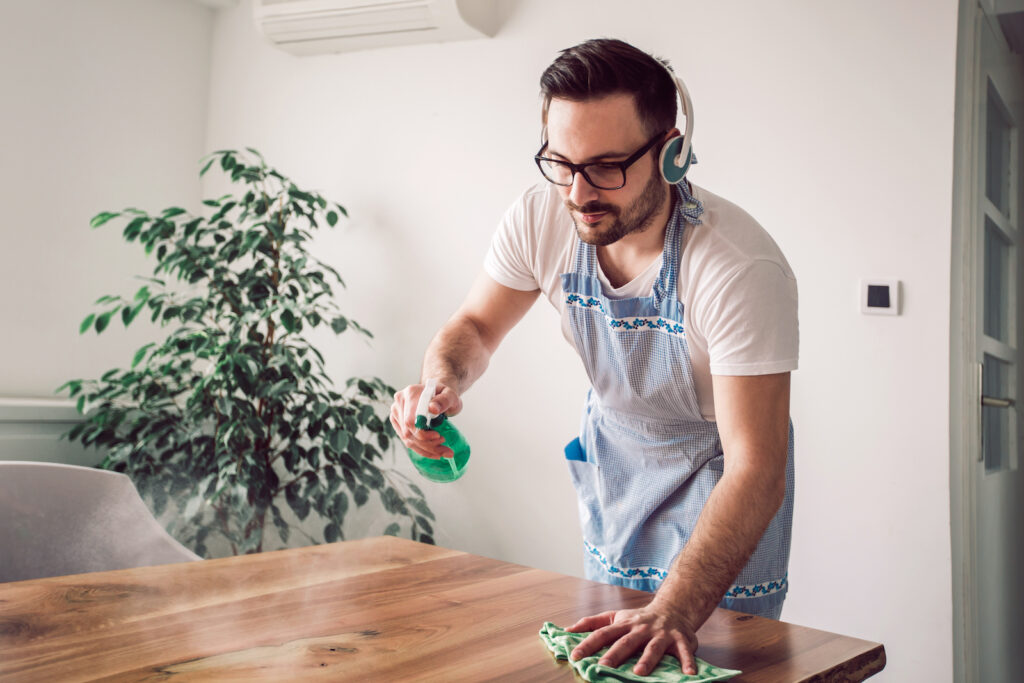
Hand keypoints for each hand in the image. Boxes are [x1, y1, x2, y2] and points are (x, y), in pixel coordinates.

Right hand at [389, 381, 462, 459]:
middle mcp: (400, 403)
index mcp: (410, 393)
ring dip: (426, 450)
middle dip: (428, 445)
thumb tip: (432, 408)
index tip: (439, 437)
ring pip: (408, 439)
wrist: (439, 396)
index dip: (423, 433)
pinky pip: (408, 441)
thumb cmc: (445, 395)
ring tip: (444, 452)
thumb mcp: (451, 395)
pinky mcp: (398, 424)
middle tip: (446, 450)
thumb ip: (444, 400)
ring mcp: (397, 414)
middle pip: (408, 432)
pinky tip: (435, 453)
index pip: (410, 420)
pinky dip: (422, 449)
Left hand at [566, 603, 698, 675]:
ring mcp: (661, 634)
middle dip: (614, 654)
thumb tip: (567, 629)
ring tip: (638, 673)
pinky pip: (684, 652)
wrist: (673, 609)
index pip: (603, 634)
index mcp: (624, 625)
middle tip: (603, 666)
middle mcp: (641, 629)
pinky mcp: (681, 640)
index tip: (575, 656)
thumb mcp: (616, 617)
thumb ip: (593, 623)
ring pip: (653, 648)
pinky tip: (688, 675)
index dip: (588, 644)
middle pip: (626, 641)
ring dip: (646, 660)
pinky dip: (687, 663)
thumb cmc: (639, 619)